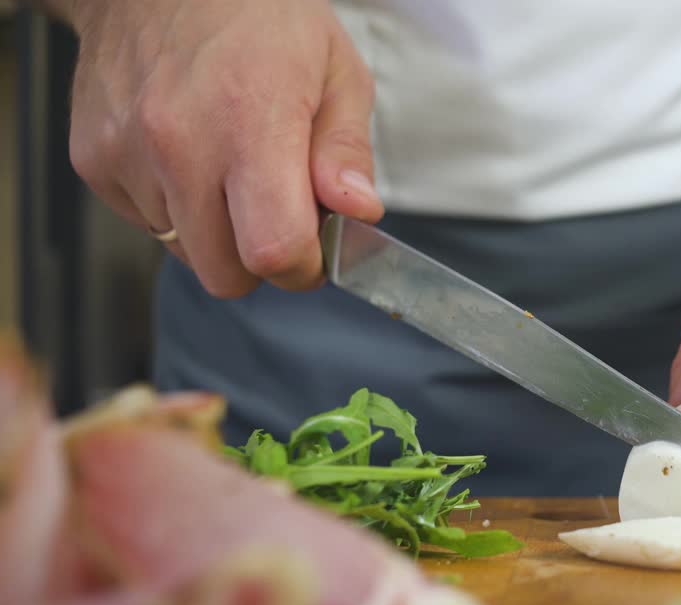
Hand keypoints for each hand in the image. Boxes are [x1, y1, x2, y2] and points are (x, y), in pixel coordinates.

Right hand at [67, 0, 383, 297]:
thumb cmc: (260, 17)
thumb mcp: (336, 72)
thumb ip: (347, 151)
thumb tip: (358, 210)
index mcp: (251, 122)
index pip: (274, 251)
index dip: (303, 268)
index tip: (315, 251)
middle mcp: (180, 144)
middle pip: (224, 274)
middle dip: (259, 260)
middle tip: (277, 213)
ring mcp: (128, 154)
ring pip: (184, 251)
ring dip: (215, 229)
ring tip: (229, 163)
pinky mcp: (93, 160)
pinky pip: (147, 222)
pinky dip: (174, 205)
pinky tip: (189, 153)